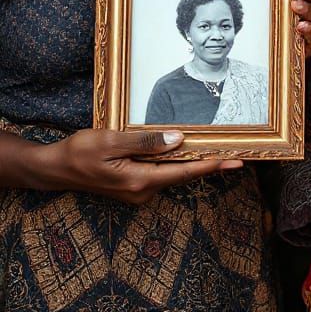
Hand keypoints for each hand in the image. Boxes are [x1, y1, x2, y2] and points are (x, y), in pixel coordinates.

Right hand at [38, 129, 240, 204]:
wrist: (55, 169)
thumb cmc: (80, 152)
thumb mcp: (112, 141)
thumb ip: (145, 141)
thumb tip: (178, 140)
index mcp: (140, 180)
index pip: (184, 172)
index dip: (211, 165)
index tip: (234, 162)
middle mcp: (142, 190)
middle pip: (183, 175)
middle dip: (209, 165)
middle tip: (236, 157)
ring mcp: (138, 190)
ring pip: (173, 174)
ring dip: (193, 163)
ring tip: (219, 151)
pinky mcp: (133, 185)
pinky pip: (161, 173)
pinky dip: (177, 163)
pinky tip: (186, 152)